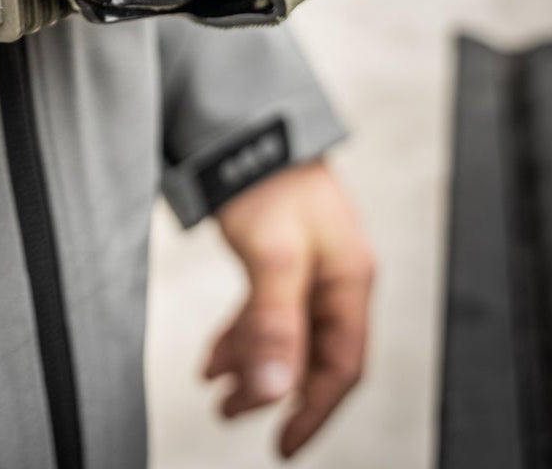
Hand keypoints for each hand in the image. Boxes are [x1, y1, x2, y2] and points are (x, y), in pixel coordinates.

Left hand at [201, 159, 373, 458]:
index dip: (314, 409)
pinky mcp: (280, 254)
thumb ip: (273, 323)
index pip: (342, 365)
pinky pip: (267, 309)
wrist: (248, 125)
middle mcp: (333, 276)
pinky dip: (243, 332)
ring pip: (284, 332)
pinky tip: (217, 351)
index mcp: (346, 279)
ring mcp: (307, 265)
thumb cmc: (269, 179)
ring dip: (251, 362)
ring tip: (215, 384)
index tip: (283, 442)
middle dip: (273, 388)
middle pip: (311, 353)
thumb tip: (274, 389)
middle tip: (231, 412)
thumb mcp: (271, 256)